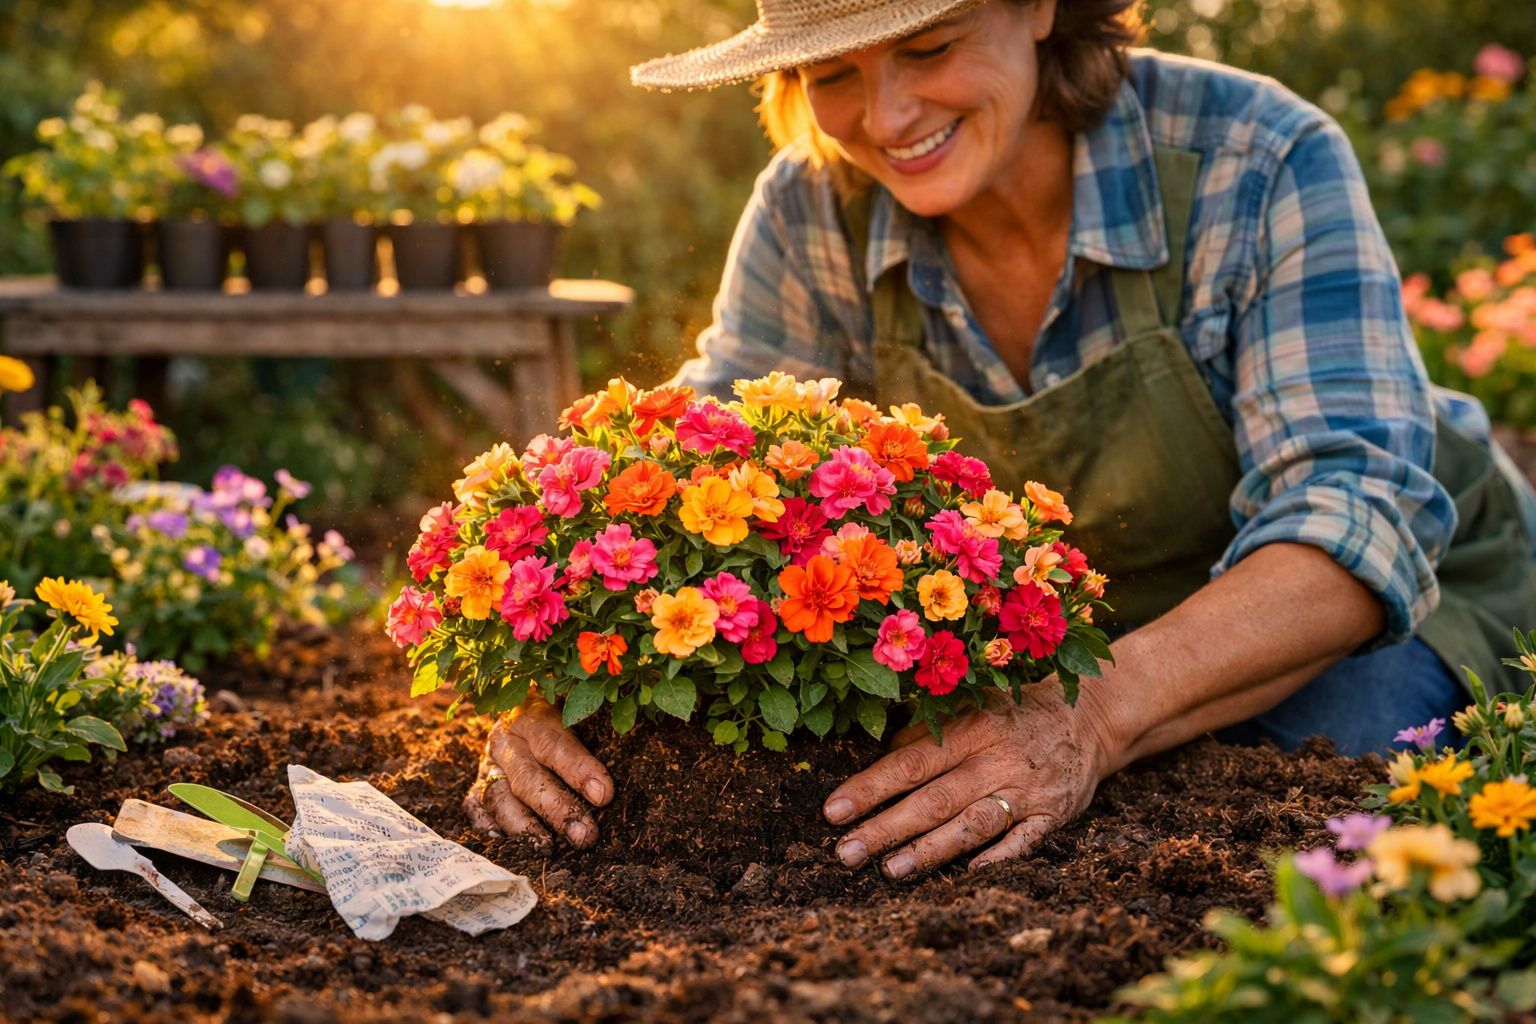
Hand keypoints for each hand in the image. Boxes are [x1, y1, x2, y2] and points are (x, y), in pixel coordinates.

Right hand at [462, 696, 613, 850]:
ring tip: (548, 848)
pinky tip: (506, 841)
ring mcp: (488, 763)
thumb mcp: (574, 708)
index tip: (604, 794)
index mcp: (533, 715)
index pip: (555, 744)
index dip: (579, 769)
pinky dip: (488, 825)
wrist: (516, 698)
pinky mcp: (477, 783)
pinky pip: (475, 807)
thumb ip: (595, 729)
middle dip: (558, 809)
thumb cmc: (560, 710)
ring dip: (524, 826)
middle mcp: (506, 740)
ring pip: (500, 797)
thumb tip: (616, 771)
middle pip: (529, 778)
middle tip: (585, 835)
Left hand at [822, 680, 1116, 878]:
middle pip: (933, 799)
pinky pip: (1023, 842)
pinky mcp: (1053, 815)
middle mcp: (995, 760)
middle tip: (846, 854)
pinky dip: (996, 859)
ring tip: (891, 871)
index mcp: (969, 729)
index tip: (833, 811)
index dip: (870, 787)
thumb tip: (879, 760)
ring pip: (972, 825)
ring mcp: (1025, 790)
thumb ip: (925, 731)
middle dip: (886, 828)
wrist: (1088, 716)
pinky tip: (964, 876)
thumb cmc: (1012, 713)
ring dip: (930, 850)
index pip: (910, 763)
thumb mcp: (969, 706)